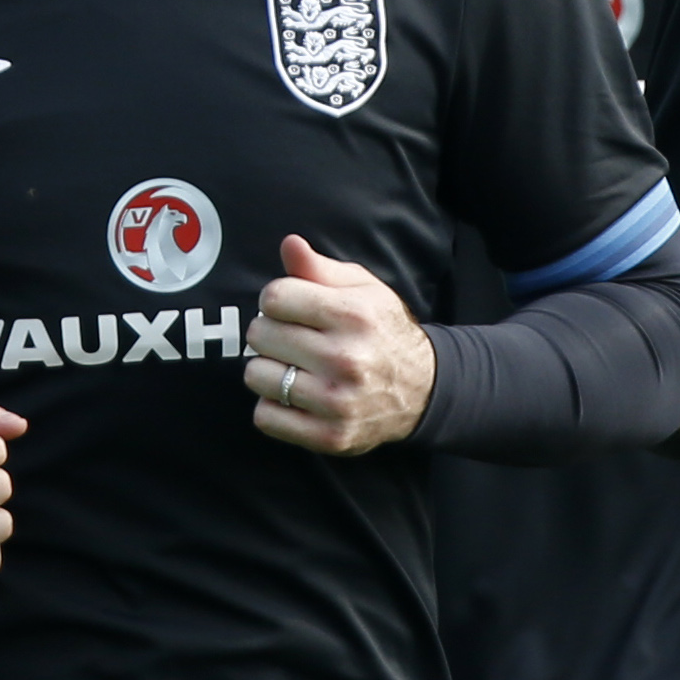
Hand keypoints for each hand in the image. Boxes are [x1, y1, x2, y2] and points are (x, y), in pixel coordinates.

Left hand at [246, 236, 437, 454]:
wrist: (423, 390)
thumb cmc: (382, 331)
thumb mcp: (363, 289)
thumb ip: (320, 268)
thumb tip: (289, 244)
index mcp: (354, 315)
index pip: (274, 297)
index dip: (276, 300)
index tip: (290, 308)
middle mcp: (346, 357)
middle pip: (260, 334)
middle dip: (270, 332)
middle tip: (292, 339)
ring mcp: (337, 401)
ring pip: (256, 376)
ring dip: (268, 370)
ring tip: (293, 367)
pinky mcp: (330, 435)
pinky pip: (265, 417)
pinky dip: (273, 406)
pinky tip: (295, 396)